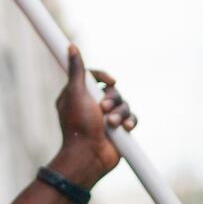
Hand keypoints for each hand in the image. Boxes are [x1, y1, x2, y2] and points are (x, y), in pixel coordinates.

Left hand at [49, 45, 136, 188]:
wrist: (89, 156)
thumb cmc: (78, 125)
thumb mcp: (76, 93)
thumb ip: (76, 71)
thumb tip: (71, 47)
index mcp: (78, 95)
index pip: (94, 77)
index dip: (103, 77)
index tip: (110, 81)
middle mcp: (92, 105)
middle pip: (112, 90)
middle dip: (112, 99)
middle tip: (103, 110)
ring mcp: (106, 117)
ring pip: (124, 104)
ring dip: (119, 113)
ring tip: (111, 124)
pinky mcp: (118, 129)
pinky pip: (131, 118)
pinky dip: (129, 122)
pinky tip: (125, 129)